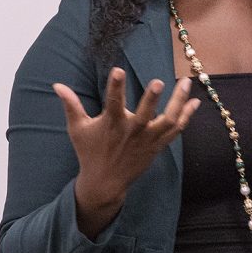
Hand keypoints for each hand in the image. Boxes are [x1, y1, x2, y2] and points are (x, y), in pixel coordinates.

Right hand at [53, 68, 199, 236]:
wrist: (105, 183)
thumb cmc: (89, 152)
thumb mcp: (77, 129)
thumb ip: (71, 105)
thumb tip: (57, 85)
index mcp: (112, 124)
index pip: (112, 102)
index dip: (115, 86)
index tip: (118, 70)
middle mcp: (132, 131)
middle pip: (145, 114)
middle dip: (151, 99)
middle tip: (158, 81)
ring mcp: (147, 139)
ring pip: (168, 121)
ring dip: (178, 102)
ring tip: (186, 83)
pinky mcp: (157, 146)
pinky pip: (176, 130)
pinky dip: (186, 116)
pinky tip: (194, 101)